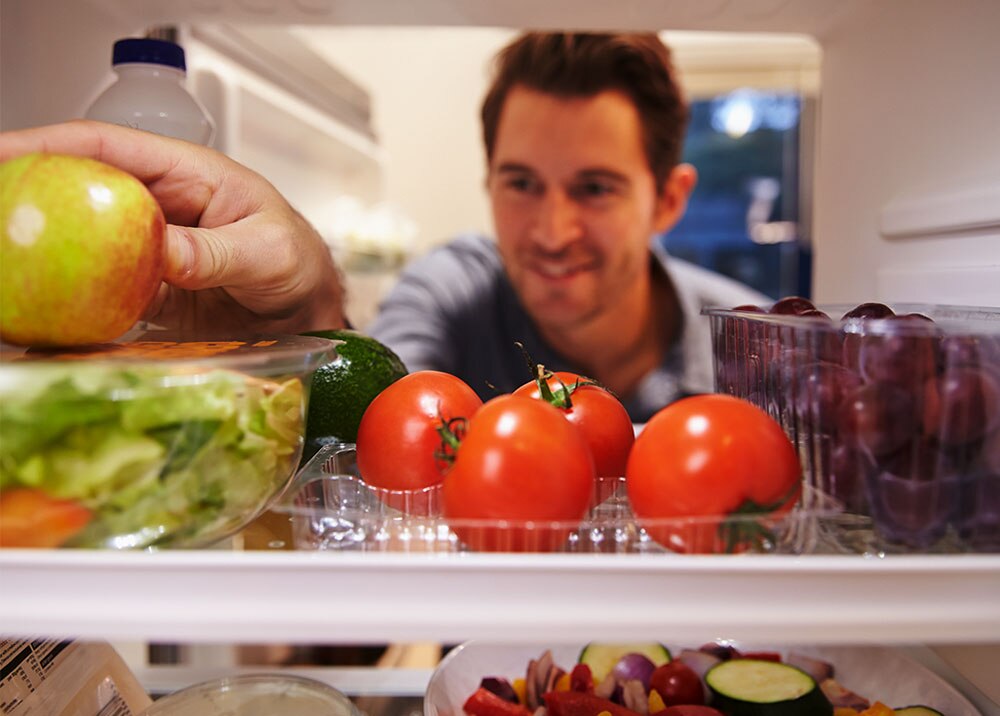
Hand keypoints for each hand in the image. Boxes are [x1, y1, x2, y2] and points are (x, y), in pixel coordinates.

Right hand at [0, 120, 346, 333]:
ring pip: (82, 241)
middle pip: (79, 190)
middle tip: (2, 216)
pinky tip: (49, 308)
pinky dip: (73, 298)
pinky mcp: (147, 290)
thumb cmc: (300, 261)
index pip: (108, 148)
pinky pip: (100, 289)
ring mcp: (148, 249)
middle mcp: (159, 207)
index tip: (5, 154)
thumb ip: (216, 252)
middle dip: (33, 195)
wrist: (308, 310)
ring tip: (14, 264)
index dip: (49, 146)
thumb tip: (163, 252)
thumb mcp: (269, 251)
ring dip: (46, 251)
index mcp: (186, 175)